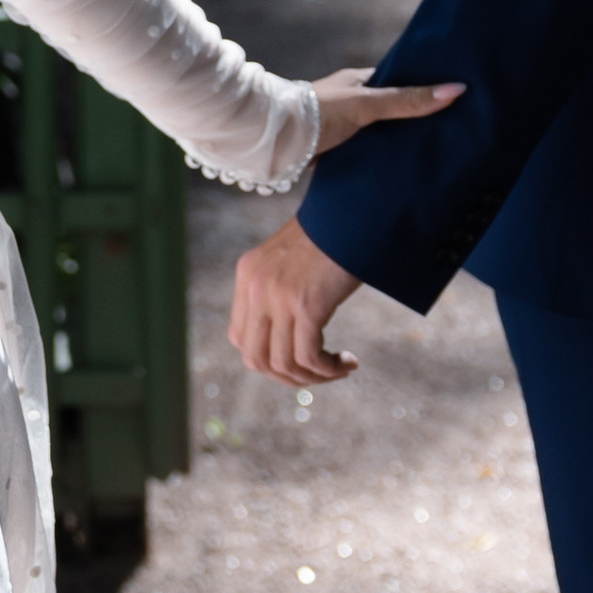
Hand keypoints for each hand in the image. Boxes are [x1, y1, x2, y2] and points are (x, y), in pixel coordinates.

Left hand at [229, 216, 362, 390]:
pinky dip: (328, 369)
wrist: (352, 213)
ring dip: (313, 378)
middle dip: (287, 377)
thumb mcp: (290, 260)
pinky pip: (309, 357)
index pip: (239, 337)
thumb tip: (286, 336)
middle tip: (318, 374)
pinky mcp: (306, 305)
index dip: (267, 359)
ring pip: (283, 364)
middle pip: (255, 358)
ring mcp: (278, 296)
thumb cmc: (331, 236)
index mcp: (247, 274)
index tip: (297, 360)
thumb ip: (277, 290)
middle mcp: (255, 287)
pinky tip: (348, 363)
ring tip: (338, 369)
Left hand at [308, 63, 464, 155]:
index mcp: (361, 81)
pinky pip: (372, 150)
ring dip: (402, 140)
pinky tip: (408, 167)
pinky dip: (387, 156)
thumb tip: (456, 89)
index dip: (427, 88)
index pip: (402, 81)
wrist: (275, 140)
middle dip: (418, 118)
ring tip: (442, 150)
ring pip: (384, 131)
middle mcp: (355, 101)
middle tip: (457, 128)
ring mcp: (349, 125)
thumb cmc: (320, 112)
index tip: (457, 97)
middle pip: (395, 109)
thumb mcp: (367, 104)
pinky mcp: (342, 148)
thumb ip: (406, 100)